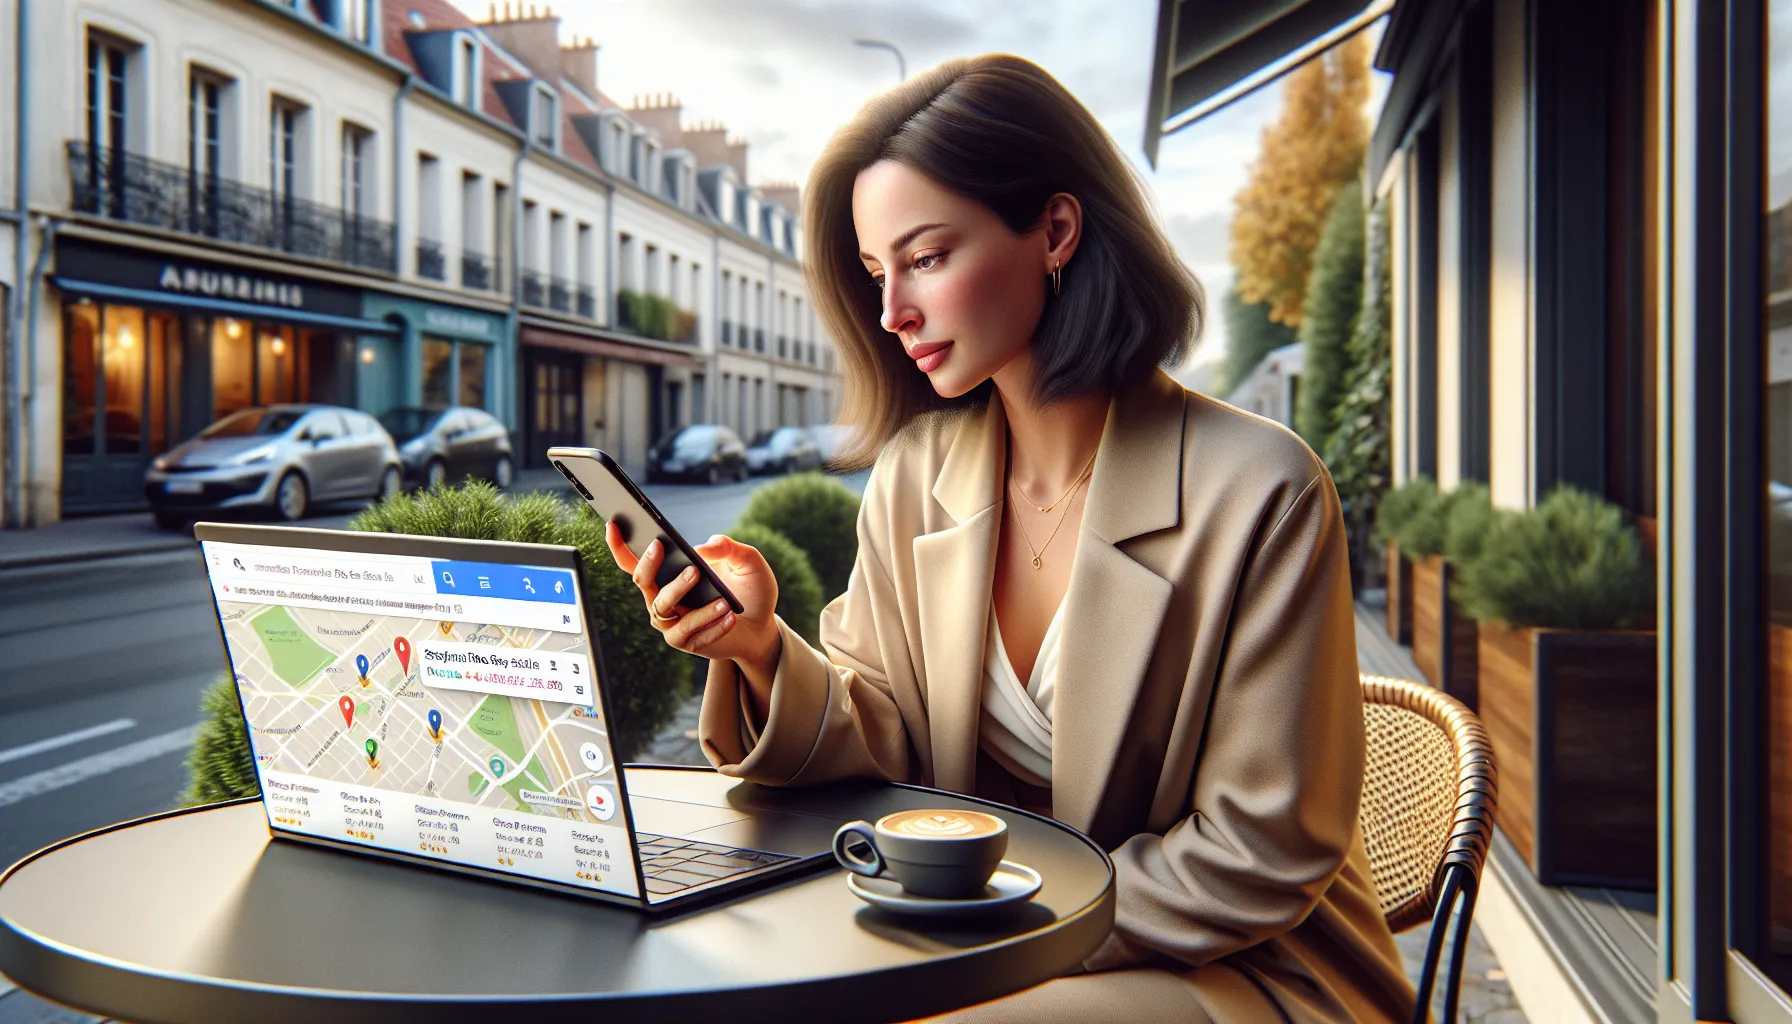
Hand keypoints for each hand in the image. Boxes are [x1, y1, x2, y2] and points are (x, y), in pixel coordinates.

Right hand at [604, 523, 781, 676]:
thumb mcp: (747, 561)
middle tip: (688, 565)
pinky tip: (730, 617)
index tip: (613, 524)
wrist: (763, 623)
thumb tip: (702, 547)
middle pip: (644, 582)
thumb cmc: (748, 588)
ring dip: (692, 603)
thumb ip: (728, 547)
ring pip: (665, 609)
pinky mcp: (687, 642)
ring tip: (722, 599)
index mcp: (668, 574)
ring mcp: (672, 622)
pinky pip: (691, 633)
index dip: (619, 545)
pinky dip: (712, 624)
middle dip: (653, 568)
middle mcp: (662, 598)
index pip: (635, 561)